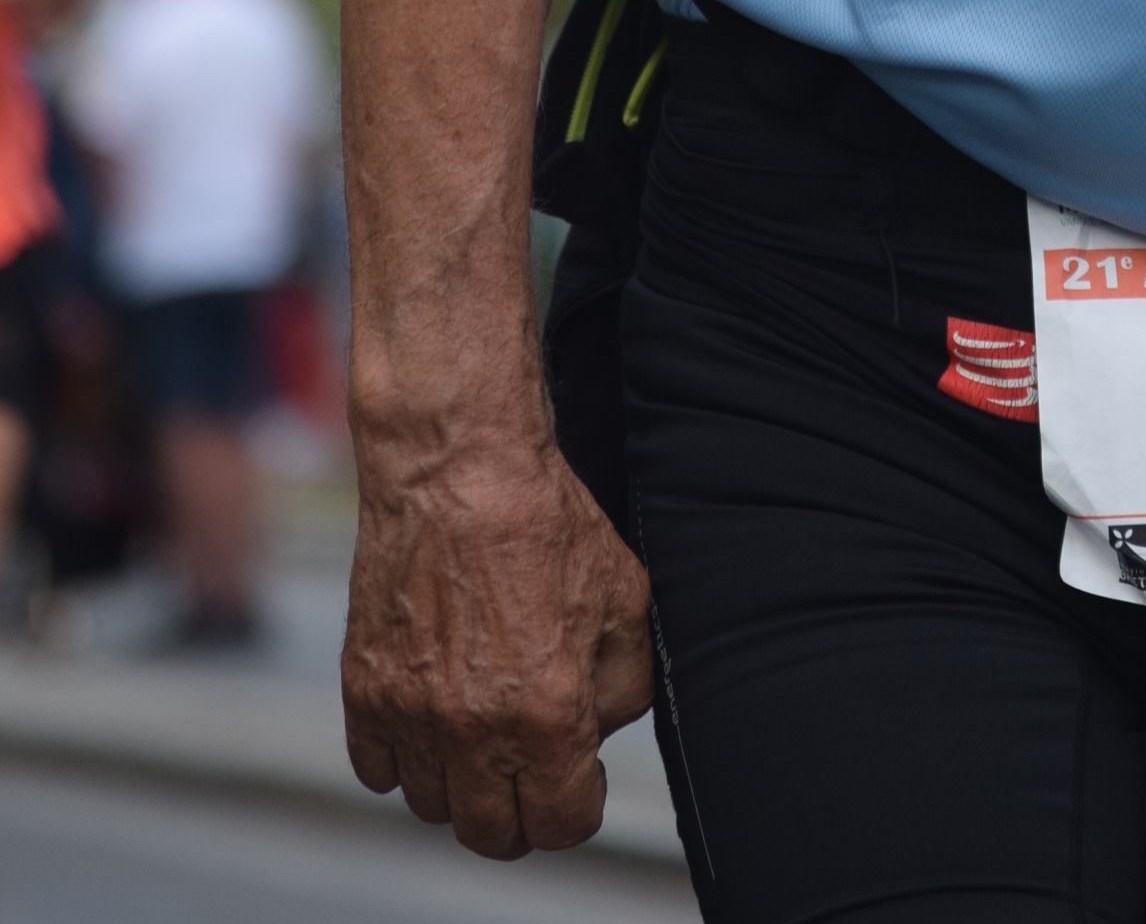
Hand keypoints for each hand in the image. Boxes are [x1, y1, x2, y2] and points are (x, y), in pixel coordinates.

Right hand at [342, 429, 654, 856]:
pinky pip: (376, 770)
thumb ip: (623, 686)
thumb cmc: (545, 520)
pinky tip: (430, 716)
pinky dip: (402, 757)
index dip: (580, 802)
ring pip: (433, 806)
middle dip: (520, 810)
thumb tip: (597, 731)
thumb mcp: (625, 599)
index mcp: (548, 716)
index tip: (579, 774)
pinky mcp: (363, 690)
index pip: (564, 825)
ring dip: (461, 781)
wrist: (457, 466)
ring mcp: (411, 715)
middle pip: (492, 836)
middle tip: (530, 766)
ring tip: (481, 729)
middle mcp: (474, 730)